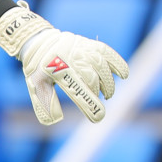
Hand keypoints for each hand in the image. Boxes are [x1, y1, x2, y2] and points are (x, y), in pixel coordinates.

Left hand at [0, 2, 129, 125]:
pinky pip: (108, 53)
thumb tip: (56, 120)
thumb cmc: (38, 69)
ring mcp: (82, 50)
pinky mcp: (90, 44)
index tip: (98, 118)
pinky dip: (118, 64)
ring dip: (108, 83)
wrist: (39, 41)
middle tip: (100, 100)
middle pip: (92, 79)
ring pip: (102, 67)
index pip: (77, 91)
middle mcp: (72, 59)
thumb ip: (46, 103)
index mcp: (57, 72)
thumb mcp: (37, 86)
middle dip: (99, 93)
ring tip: (107, 93)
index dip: (90, 106)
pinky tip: (124, 75)